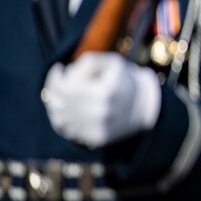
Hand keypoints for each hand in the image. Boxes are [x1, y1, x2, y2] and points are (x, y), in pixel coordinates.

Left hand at [43, 53, 160, 147]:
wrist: (145, 106)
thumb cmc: (124, 80)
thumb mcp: (112, 62)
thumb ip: (88, 63)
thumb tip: (66, 73)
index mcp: (104, 92)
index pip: (65, 86)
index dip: (55, 77)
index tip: (59, 69)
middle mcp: (100, 113)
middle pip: (60, 102)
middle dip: (54, 89)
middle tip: (58, 81)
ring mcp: (97, 128)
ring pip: (59, 118)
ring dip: (55, 104)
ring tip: (61, 94)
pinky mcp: (96, 139)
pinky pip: (67, 130)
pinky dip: (63, 118)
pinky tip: (67, 108)